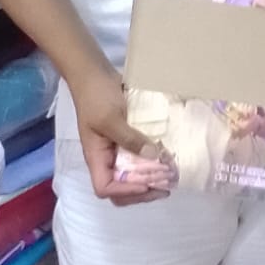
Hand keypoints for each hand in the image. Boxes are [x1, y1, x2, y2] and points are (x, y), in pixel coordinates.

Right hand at [72, 64, 172, 206]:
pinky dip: (153, 163)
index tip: (146, 183)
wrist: (95, 74)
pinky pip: (140, 159)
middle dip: (142, 191)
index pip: (105, 187)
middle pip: (120, 188)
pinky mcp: (129, 139)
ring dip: (150, 179)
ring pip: (132, 176)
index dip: (125, 191)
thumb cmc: (96, 96)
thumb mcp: (110, 117)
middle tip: (165, 185)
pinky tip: (168, 160)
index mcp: (96, 157)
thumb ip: (129, 138)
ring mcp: (118, 149)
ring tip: (170, 177)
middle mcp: (107, 158)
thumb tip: (153, 156)